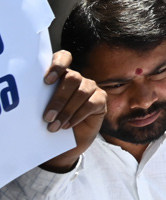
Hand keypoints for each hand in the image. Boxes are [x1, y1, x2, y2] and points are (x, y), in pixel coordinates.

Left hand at [39, 52, 105, 172]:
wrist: (68, 141)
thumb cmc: (53, 122)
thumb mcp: (46, 109)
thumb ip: (43, 100)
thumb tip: (31, 100)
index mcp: (62, 75)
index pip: (64, 57)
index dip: (58, 65)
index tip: (46, 81)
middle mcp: (78, 79)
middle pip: (72, 78)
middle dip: (58, 99)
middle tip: (47, 117)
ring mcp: (91, 87)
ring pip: (82, 92)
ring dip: (66, 111)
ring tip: (55, 126)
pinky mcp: (101, 99)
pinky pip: (91, 104)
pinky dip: (78, 115)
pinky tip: (68, 125)